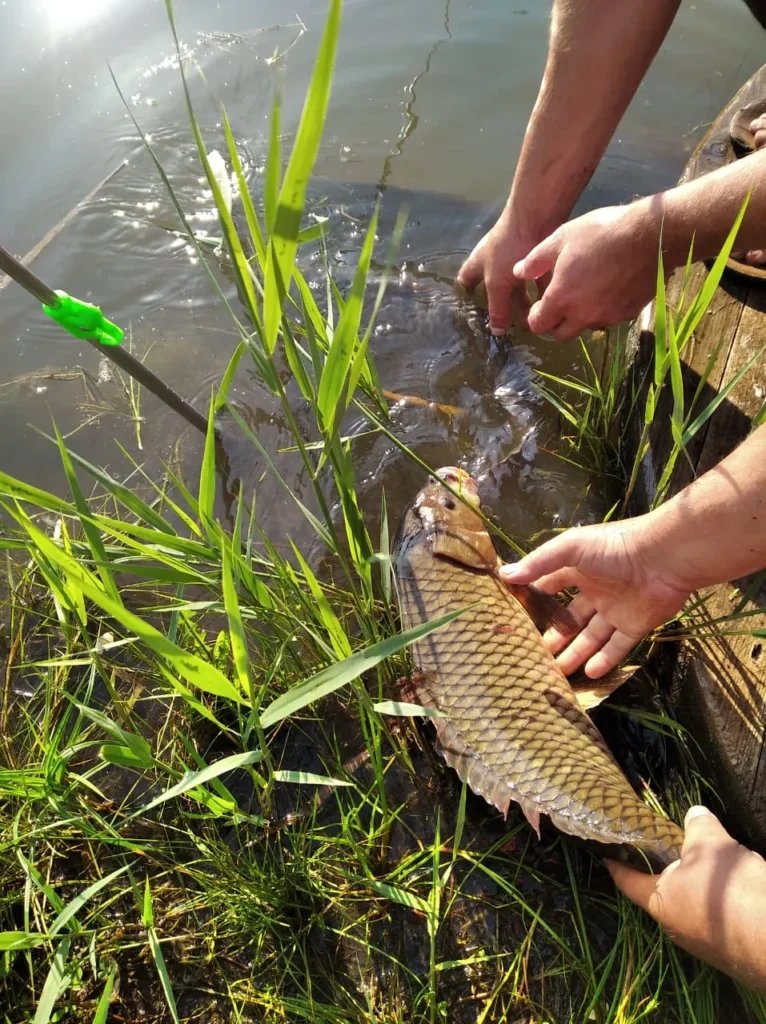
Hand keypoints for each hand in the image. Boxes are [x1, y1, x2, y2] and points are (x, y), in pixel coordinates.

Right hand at [457, 212, 537, 334]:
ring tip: (532, 320)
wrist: (535, 218)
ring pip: (518, 285)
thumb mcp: (497, 283)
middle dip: (503, 306)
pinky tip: (549, 306)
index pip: (465, 282)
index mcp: (477, 264)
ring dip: (524, 301)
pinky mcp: (535, 256)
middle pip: (496, 288)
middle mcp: (495, 261)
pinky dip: (541, 292)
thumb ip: (497, 308)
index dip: (467, 297)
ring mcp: (515, 258)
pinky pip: (536, 279)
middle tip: (511, 326)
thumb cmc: (506, 250)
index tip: (473, 315)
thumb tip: (496, 332)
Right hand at [499, 518, 689, 677]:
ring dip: (575, 653)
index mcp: (579, 569)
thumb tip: (504, 575)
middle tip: (535, 656)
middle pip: (571, 619)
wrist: (663, 558)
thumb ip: (539, 563)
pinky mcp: (636, 625)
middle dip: (555, 636)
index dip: (536, 602)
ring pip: (591, 637)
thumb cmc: (613, 548)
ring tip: (557, 672)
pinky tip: (589, 674)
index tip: (516, 620)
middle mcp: (595, 591)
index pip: (551, 587)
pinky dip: (604, 660)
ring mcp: (616, 610)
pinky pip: (617, 647)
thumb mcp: (570, 548)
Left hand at [513, 199, 661, 340]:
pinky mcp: (628, 314)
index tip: (540, 304)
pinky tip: (610, 287)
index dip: (536, 316)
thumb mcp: (562, 238)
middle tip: (561, 302)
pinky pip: (609, 318)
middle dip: (556, 323)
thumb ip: (536, 260)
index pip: (538, 326)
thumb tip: (518, 273)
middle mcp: (582, 315)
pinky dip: (604, 309)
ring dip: (581, 317)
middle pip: (560, 335)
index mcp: (561, 299)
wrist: (650, 236)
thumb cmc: (601, 233)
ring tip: (587, 291)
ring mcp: (607, 317)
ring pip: (585, 328)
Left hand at [607, 806, 765, 989]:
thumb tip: (694, 814)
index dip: (616, 864)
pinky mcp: (729, 948)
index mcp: (659, 902)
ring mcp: (703, 941)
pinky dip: (721, 900)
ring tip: (710, 862)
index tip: (607, 853)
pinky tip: (734, 885)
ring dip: (699, 885)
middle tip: (671, 845)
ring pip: (693, 905)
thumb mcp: (710, 845)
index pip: (627, 880)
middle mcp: (676, 926)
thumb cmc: (726, 890)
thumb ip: (698, 827)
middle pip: (664, 892)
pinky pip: (718, 916)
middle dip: (668, 870)